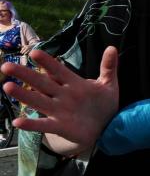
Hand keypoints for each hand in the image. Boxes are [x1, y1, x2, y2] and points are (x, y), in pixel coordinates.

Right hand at [0, 46, 119, 155]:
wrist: (106, 127)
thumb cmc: (104, 104)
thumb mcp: (109, 85)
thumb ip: (109, 67)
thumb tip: (113, 47)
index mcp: (73, 83)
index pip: (58, 70)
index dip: (48, 62)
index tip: (34, 53)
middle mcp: (62, 95)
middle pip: (41, 83)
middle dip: (25, 74)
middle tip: (6, 66)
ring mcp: (59, 111)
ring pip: (38, 101)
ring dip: (23, 95)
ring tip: (7, 87)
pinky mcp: (60, 126)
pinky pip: (43, 125)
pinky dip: (32, 124)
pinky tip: (18, 122)